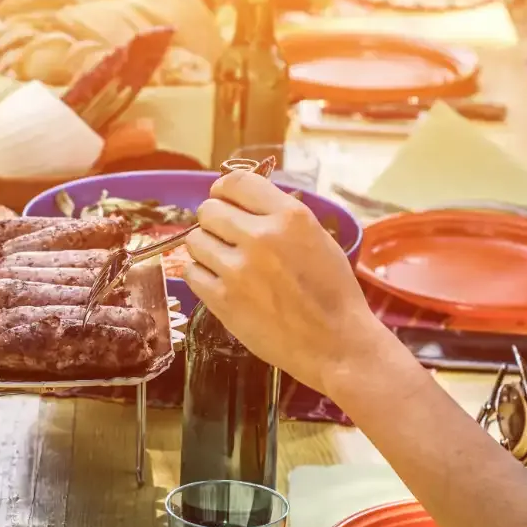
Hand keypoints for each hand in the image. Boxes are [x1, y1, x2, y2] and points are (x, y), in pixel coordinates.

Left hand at [183, 172, 379, 392]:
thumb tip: (247, 202)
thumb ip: (282, 216)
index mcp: (289, 217)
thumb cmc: (333, 292)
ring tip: (223, 261)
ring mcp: (237, 269)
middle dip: (214, 221)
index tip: (224, 200)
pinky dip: (201, 275)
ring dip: (206, 248)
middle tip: (225, 236)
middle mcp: (260, 236)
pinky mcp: (222, 300)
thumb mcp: (318, 238)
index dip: (224, 189)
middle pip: (208, 210)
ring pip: (194, 240)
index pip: (236, 182)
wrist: (336, 344)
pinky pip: (191, 272)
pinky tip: (218, 282)